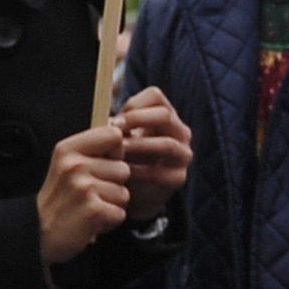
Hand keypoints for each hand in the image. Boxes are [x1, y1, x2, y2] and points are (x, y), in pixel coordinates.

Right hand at [36, 125, 131, 267]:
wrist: (37, 233)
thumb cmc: (58, 199)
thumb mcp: (66, 165)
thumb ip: (91, 149)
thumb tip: (122, 129)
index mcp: (68, 149)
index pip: (114, 135)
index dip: (115, 152)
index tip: (102, 164)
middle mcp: (75, 165)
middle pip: (123, 169)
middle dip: (113, 185)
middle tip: (90, 195)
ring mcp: (84, 187)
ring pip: (124, 193)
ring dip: (111, 205)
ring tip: (89, 207)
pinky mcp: (93, 210)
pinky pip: (120, 213)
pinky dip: (109, 222)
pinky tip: (91, 221)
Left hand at [118, 88, 192, 219]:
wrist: (134, 192)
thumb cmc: (125, 158)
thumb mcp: (120, 137)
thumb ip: (116, 126)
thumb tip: (106, 121)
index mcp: (165, 115)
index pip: (155, 96)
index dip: (133, 104)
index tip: (115, 119)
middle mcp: (179, 132)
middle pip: (165, 116)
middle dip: (137, 121)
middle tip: (114, 130)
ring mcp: (182, 155)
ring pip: (167, 144)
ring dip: (139, 146)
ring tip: (117, 151)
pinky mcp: (178, 178)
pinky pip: (160, 172)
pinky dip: (139, 172)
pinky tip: (122, 174)